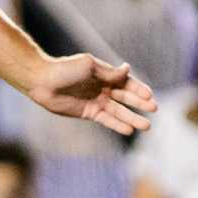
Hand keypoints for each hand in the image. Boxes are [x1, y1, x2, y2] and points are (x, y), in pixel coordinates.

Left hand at [28, 54, 156, 135]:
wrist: (43, 81)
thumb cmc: (65, 69)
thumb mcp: (89, 66)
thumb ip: (109, 72)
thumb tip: (128, 69)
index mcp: (104, 75)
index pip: (127, 82)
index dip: (139, 89)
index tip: (150, 96)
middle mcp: (102, 88)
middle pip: (126, 97)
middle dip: (140, 104)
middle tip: (154, 109)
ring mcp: (96, 101)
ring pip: (118, 111)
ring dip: (132, 118)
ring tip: (146, 126)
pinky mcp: (88, 113)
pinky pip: (106, 120)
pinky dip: (117, 125)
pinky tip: (129, 130)